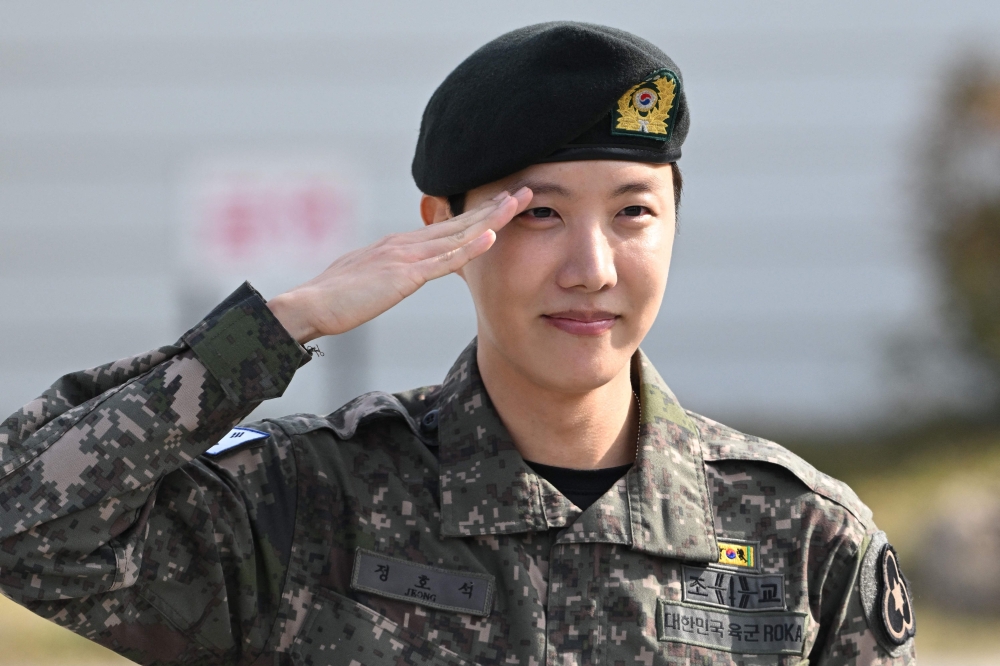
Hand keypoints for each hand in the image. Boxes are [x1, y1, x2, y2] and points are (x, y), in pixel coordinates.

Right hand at [267, 188, 530, 343]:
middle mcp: (405, 243)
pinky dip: (470, 249)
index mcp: (398, 245)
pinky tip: (491, 237)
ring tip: (517, 204)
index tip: (501, 204)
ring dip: (491, 219)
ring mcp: (406, 256)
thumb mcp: (367, 280)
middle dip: (493, 207)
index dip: (476, 215)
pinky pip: (444, 261)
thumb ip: (387, 273)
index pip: (445, 227)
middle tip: (523, 192)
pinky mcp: (404, 275)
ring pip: (458, 235)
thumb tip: (397, 275)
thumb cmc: (333, 299)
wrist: (310, 306)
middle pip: (458, 223)